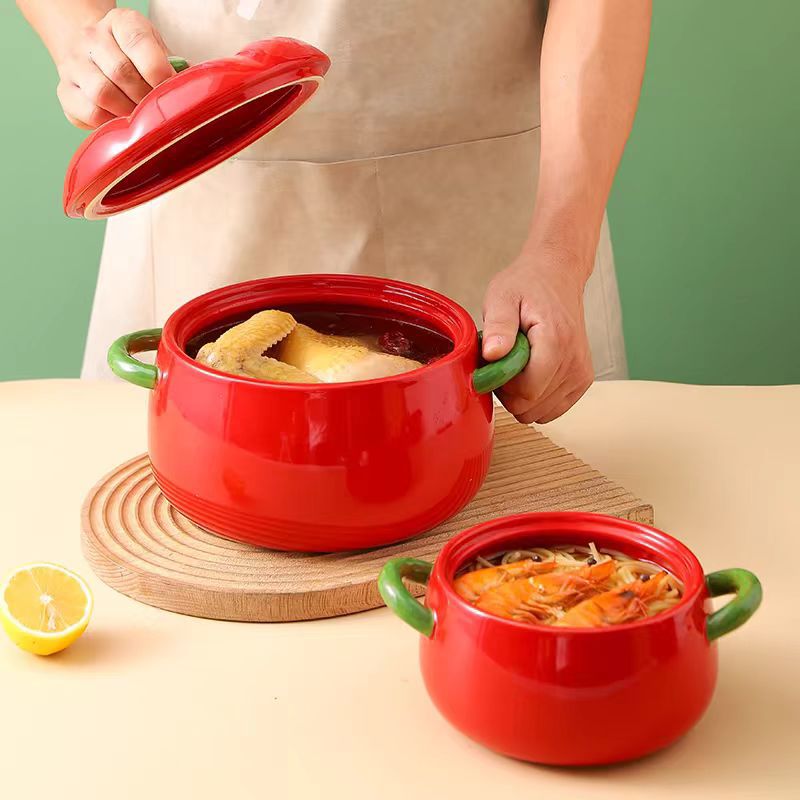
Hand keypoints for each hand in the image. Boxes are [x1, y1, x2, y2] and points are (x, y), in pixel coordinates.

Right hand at [56, 8, 173, 128]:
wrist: (96, 55)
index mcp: (121, 23)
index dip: (158, 73)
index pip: (138, 42)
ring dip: (128, 112)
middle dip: (145, 97)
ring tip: (140, 116)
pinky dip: (111, 123)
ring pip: (103, 94)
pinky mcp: (65, 91)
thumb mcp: (158, 51)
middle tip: (155, 108)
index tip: (169, 89)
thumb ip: (173, 67)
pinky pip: (90, 113)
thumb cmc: (137, 59)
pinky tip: (121, 120)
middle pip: (121, 72)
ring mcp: (74, 63)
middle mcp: (92, 37)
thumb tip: (191, 89)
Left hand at [482, 248, 593, 423]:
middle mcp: (575, 362)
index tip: (495, 360)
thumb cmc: (527, 285)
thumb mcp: (502, 297)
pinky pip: (552, 410)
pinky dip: (535, 399)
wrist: (557, 276)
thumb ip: (498, 326)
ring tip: (517, 363)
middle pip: (530, 406)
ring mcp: (581, 374)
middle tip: (504, 359)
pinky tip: (529, 373)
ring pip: (539, 413)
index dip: (501, 384)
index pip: (526, 391)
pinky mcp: (582, 381)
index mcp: (556, 341)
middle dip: (508, 391)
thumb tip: (492, 354)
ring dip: (521, 395)